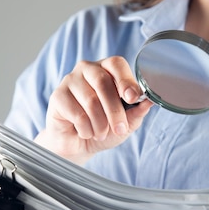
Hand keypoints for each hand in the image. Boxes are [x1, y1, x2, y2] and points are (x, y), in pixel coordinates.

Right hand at [34, 56, 152, 163]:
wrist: (77, 145)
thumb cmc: (102, 128)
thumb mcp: (125, 123)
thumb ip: (137, 111)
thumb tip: (151, 101)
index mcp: (106, 70)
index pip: (116, 64)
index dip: (126, 80)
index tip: (133, 98)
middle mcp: (87, 70)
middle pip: (103, 83)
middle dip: (115, 110)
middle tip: (120, 129)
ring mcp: (70, 80)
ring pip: (91, 101)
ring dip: (100, 124)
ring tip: (101, 134)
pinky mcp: (57, 96)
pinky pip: (77, 114)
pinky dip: (86, 129)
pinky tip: (86, 132)